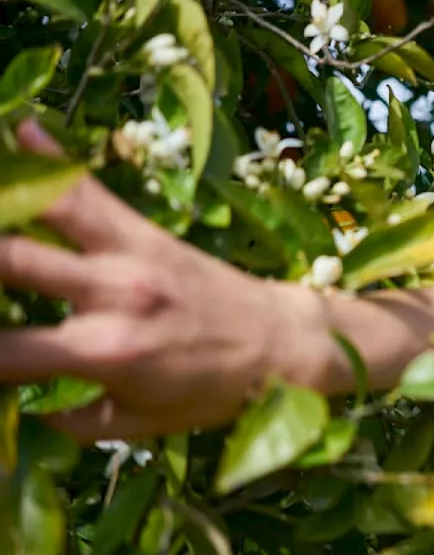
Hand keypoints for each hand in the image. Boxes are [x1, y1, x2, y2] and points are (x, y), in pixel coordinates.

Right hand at [0, 120, 329, 442]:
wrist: (284, 343)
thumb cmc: (211, 391)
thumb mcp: (138, 424)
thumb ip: (66, 421)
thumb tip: (11, 419)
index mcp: (105, 353)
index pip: (3, 353)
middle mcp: (112, 294)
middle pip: (8, 261)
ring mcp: (129, 254)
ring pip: (45, 209)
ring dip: (4, 199)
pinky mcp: (147, 230)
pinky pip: (91, 191)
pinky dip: (51, 159)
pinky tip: (21, 130)